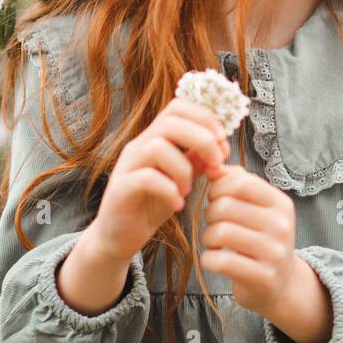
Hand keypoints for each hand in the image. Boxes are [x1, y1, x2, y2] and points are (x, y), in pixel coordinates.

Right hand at [89, 96, 230, 261]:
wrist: (120, 235)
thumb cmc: (152, 203)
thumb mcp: (182, 178)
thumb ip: (198, 160)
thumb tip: (222, 146)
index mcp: (155, 137)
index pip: (178, 107)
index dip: (204, 117)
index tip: (222, 141)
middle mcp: (139, 145)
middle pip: (170, 122)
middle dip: (202, 140)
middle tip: (215, 164)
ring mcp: (127, 165)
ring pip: (157, 147)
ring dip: (183, 168)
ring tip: (189, 190)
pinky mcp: (120, 188)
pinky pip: (146, 178)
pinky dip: (168, 190)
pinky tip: (177, 205)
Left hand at [199, 164, 296, 312]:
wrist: (281, 284)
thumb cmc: (260, 239)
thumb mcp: (256, 208)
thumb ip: (236, 182)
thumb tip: (213, 166)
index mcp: (280, 203)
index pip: (239, 182)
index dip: (218, 188)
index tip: (217, 199)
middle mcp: (282, 225)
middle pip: (224, 207)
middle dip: (209, 215)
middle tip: (214, 224)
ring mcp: (274, 252)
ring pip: (220, 233)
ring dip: (208, 238)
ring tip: (214, 242)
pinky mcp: (262, 277)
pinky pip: (220, 261)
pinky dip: (209, 260)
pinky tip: (216, 260)